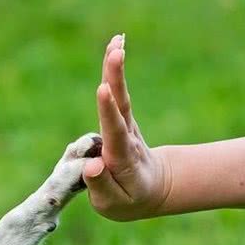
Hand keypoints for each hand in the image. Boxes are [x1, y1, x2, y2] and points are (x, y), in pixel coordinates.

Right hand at [83, 35, 170, 220]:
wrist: (153, 188)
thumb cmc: (128, 199)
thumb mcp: (114, 204)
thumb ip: (101, 185)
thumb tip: (92, 165)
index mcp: (122, 159)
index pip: (114, 133)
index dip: (108, 112)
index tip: (103, 90)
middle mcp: (126, 137)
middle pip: (121, 105)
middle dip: (116, 79)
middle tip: (116, 52)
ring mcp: (126, 125)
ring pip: (120, 95)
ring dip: (116, 68)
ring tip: (116, 41)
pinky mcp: (121, 118)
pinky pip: (117, 92)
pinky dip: (115, 70)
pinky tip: (114, 46)